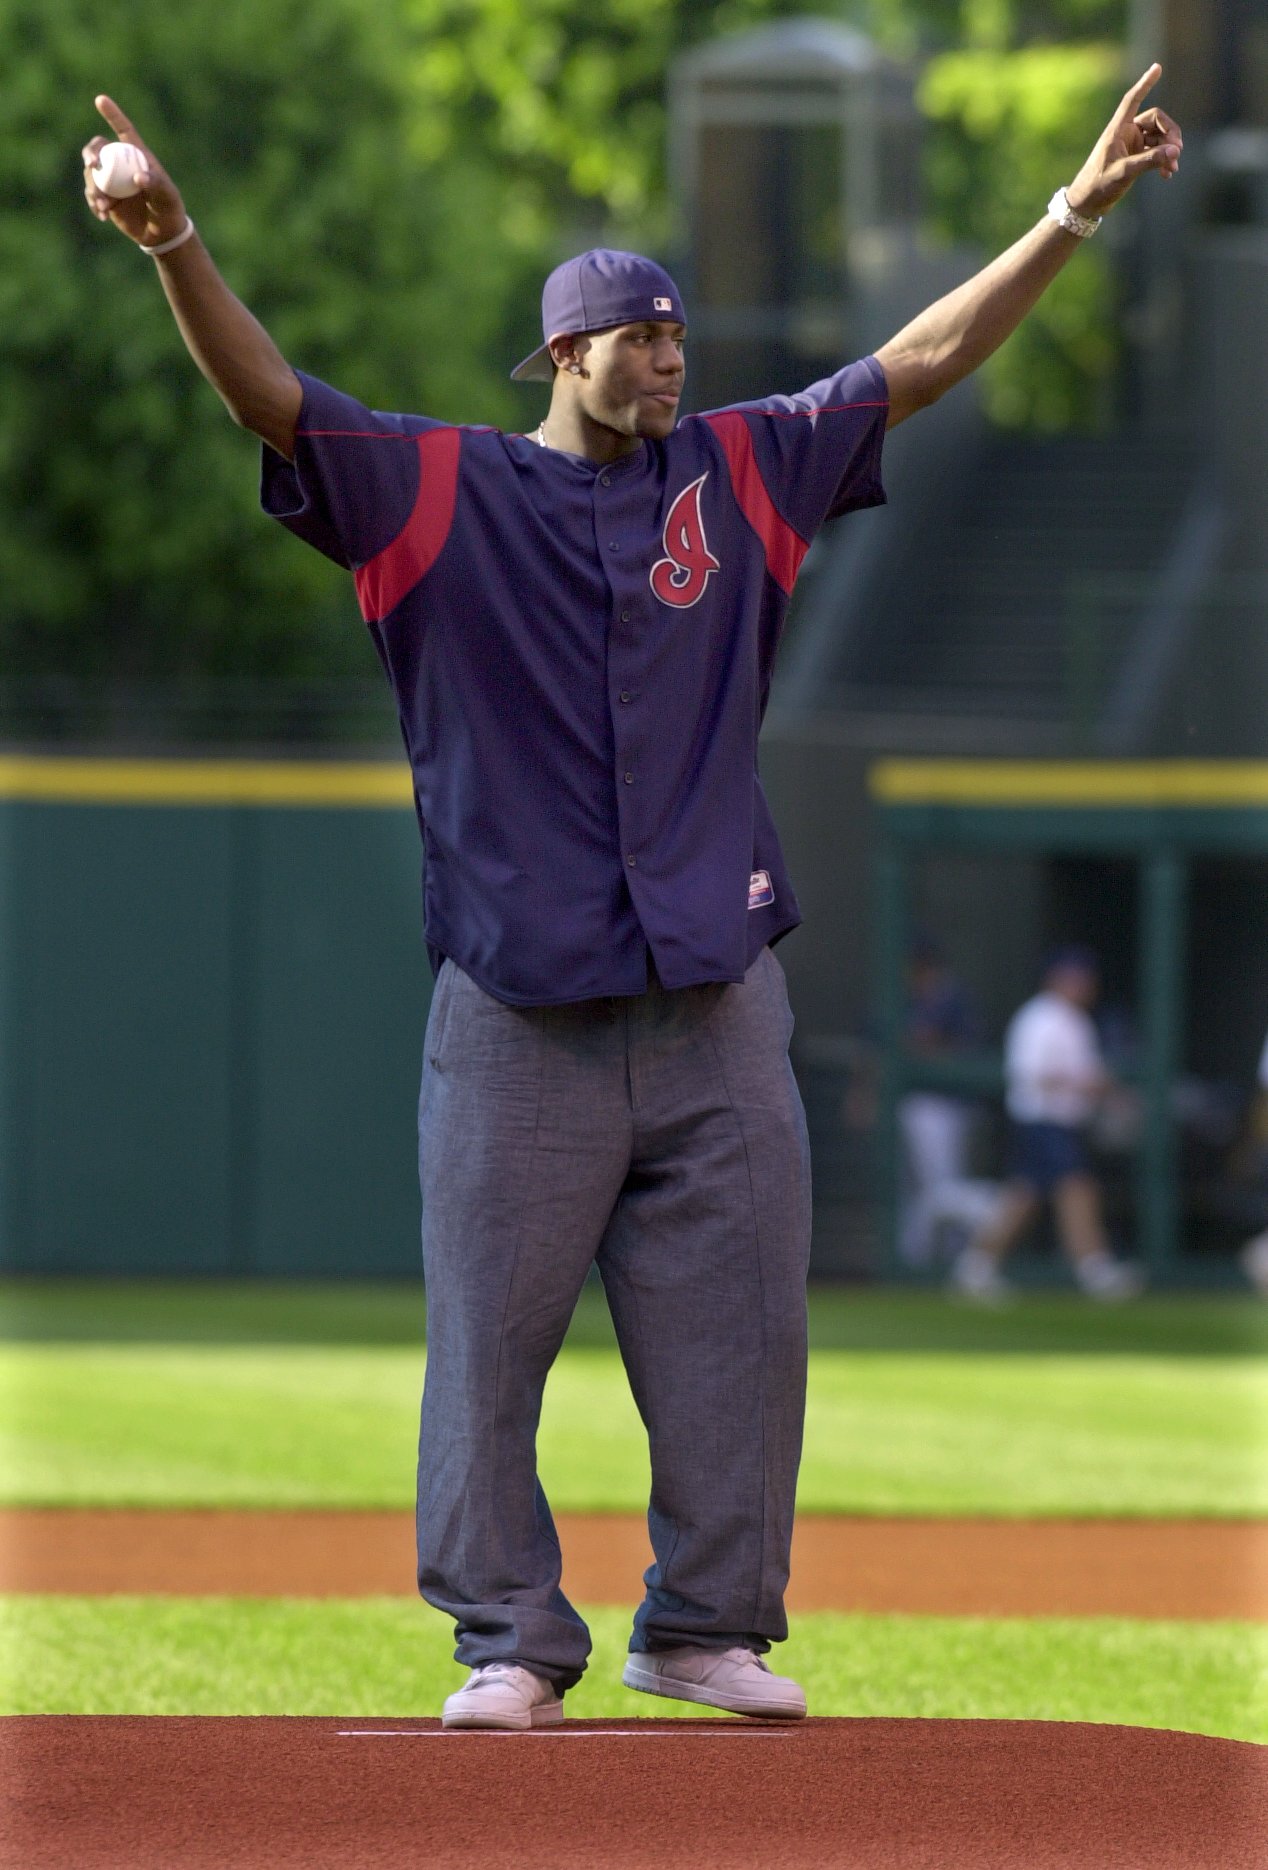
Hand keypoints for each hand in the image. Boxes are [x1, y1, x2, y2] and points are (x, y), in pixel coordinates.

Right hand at [82, 95, 186, 247]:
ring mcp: (111, 180)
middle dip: (91, 154)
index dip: (112, 114)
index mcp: (137, 155)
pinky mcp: (105, 197)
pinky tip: (103, 215)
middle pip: (98, 149)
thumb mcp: (167, 196)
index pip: (123, 130)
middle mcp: (121, 163)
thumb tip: (138, 178)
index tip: (100, 99)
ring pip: (92, 174)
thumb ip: (155, 185)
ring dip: (94, 188)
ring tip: (103, 206)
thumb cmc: (169, 208)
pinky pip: (92, 194)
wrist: (162, 233)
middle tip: (92, 166)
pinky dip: (94, 203)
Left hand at [1066, 63, 1181, 219]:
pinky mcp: (1136, 157)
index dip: (1145, 83)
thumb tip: (1175, 151)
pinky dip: (1163, 160)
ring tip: (1173, 168)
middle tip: (1177, 152)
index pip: (1133, 100)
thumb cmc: (1098, 186)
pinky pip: (1156, 152)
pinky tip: (1167, 174)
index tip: (1157, 67)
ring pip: (1159, 137)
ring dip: (1169, 150)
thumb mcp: (1124, 173)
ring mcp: (1132, 145)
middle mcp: (1126, 133)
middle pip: (1156, 120)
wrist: (1087, 205)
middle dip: (1169, 134)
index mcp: (1117, 130)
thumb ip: (1149, 161)